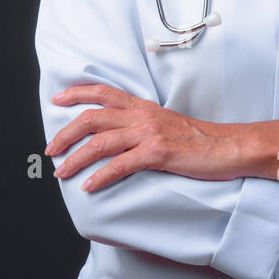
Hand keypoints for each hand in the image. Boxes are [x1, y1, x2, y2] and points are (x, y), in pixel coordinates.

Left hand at [45, 84, 240, 190]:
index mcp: (142, 106)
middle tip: (50, 148)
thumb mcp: (164, 123)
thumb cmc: (198, 139)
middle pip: (92, 118)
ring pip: (100, 143)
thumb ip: (141, 124)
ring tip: (61, 172)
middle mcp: (141, 116)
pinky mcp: (157, 153)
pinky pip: (121, 165)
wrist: (228, 146)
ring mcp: (148, 133)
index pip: (103, 92)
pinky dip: (101, 177)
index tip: (57, 99)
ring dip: (76, 159)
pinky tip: (89, 186)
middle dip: (66, 133)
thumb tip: (117, 135)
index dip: (77, 93)